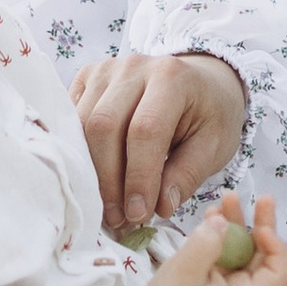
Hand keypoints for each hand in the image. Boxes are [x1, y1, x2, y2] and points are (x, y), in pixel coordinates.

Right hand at [71, 50, 249, 228]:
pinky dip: (79, 153)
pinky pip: (71, 119)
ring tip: (109, 207)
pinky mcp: (87, 78)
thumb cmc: (210, 114)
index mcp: (172, 78)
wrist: (202, 80)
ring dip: (91, 172)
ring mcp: (106, 69)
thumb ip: (187, 174)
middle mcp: (134, 66)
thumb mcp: (216, 144)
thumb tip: (160, 207)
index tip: (138, 214)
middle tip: (119, 218)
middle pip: (103, 126)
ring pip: (81, 125)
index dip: (137, 178)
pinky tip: (95, 178)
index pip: (144, 131)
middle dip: (108, 180)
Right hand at [132, 196, 286, 285]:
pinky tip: (210, 217)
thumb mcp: (185, 270)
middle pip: (260, 260)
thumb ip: (207, 242)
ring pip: (239, 256)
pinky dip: (218, 239)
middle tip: (262, 199)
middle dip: (259, 226)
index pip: (276, 275)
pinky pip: (221, 260)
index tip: (260, 228)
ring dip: (235, 227)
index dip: (275, 248)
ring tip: (226, 199)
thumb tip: (222, 222)